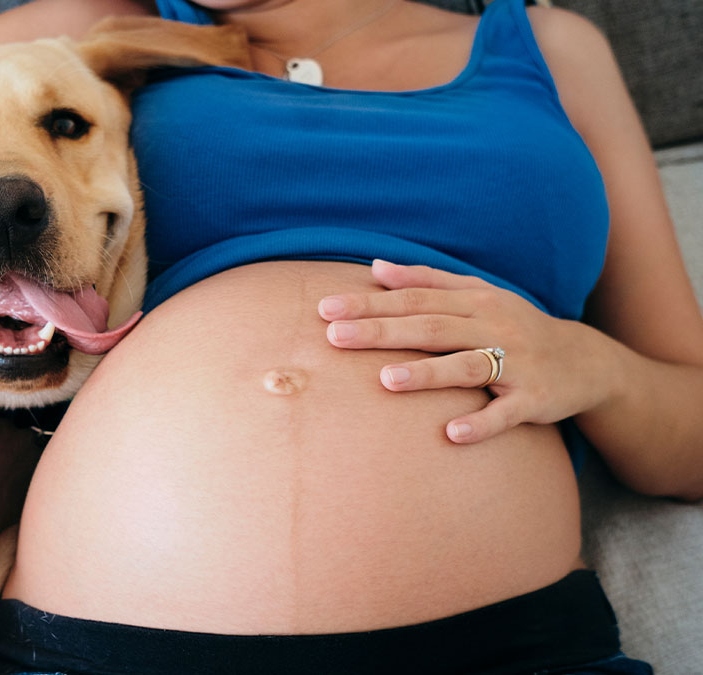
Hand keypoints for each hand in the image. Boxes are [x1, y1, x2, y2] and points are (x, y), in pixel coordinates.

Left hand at [318, 260, 617, 443]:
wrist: (586, 361)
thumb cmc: (514, 325)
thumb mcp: (477, 295)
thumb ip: (427, 280)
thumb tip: (375, 267)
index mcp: (474, 301)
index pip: (414, 299)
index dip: (370, 303)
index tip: (326, 309)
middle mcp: (493, 327)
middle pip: (431, 327)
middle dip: (382, 331)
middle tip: (335, 337)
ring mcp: (516, 364)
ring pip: (467, 367)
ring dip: (427, 374)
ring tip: (386, 379)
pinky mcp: (534, 400)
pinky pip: (506, 413)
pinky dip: (481, 423)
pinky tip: (451, 434)